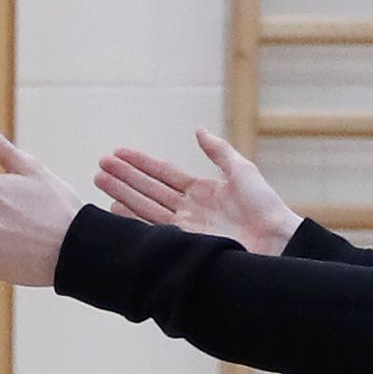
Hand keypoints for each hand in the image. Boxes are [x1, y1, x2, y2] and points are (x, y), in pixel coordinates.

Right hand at [94, 130, 297, 255]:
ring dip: (121, 192)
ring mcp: (182, 226)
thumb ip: (218, 151)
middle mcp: (187, 208)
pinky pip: (151, 227)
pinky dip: (130, 218)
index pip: (163, 173)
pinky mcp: (181, 242)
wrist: (273, 240)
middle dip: (123, 176)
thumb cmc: (264, 206)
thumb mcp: (242, 170)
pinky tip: (113, 208)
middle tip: (100, 164)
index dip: (141, 162)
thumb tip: (198, 131)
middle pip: (148, 188)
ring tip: (99, 180)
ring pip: (144, 205)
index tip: (119, 153)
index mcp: (201, 190)